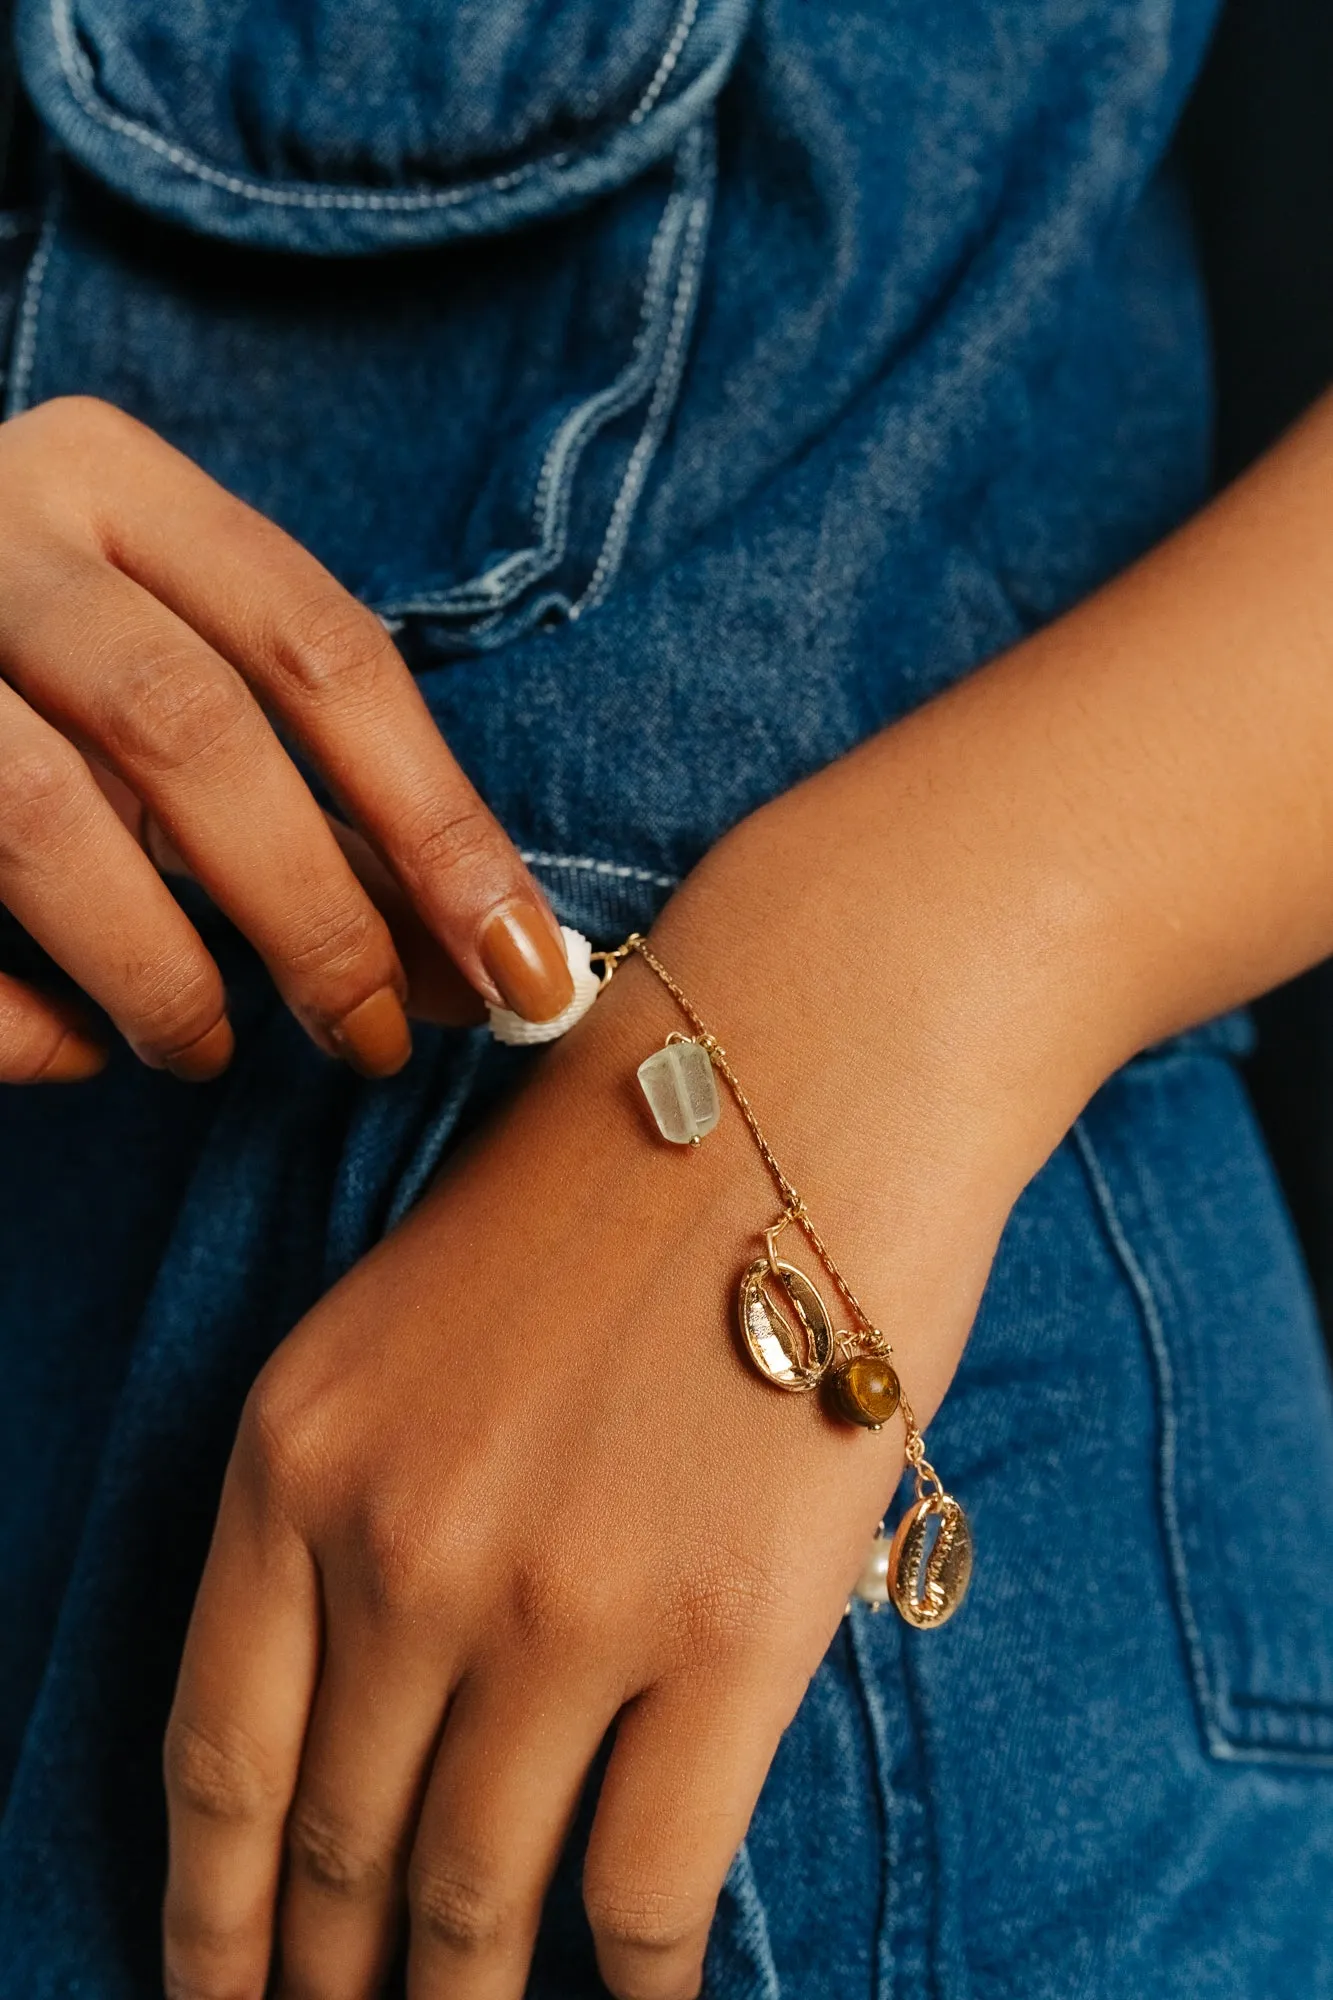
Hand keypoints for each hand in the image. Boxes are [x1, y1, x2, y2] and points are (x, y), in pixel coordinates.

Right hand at [0, 397, 571, 1084]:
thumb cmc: (36, 666)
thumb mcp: (174, 681)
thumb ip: (319, 800)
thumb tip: (496, 958)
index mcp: (111, 480)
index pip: (321, 648)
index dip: (437, 823)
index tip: (522, 969)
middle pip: (190, 729)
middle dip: (308, 915)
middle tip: (368, 1040)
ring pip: (40, 819)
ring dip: (158, 972)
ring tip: (207, 1050)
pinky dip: (15, 1018)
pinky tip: (71, 1049)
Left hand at [159, 792, 1060, 1999]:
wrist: (806, 1067)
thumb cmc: (615, 1180)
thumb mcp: (404, 1323)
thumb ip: (354, 1511)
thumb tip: (366, 1724)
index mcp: (295, 1455)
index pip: (217, 1765)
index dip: (209, 1928)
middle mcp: (400, 1546)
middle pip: (339, 1855)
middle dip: (336, 1988)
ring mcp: (559, 1599)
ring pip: (479, 1904)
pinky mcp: (725, 1631)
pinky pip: (647, 1896)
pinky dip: (634, 1992)